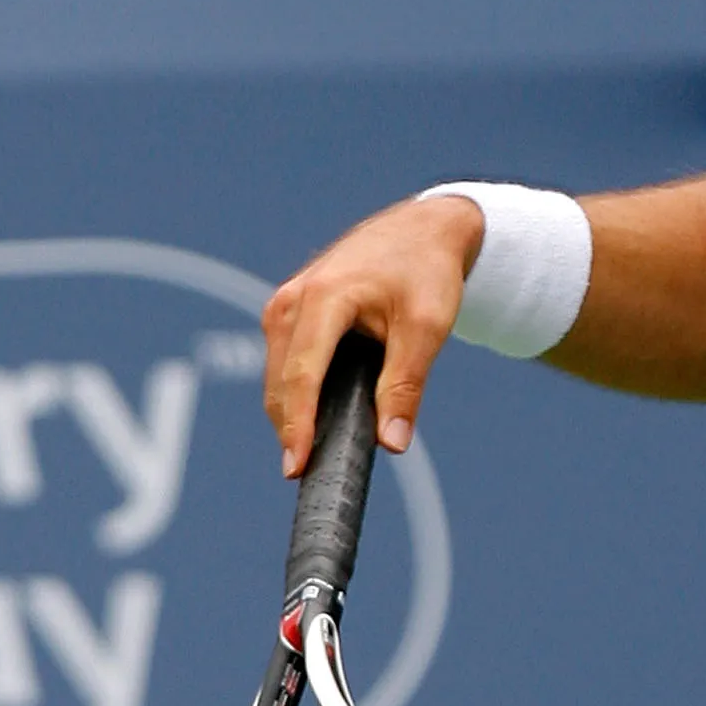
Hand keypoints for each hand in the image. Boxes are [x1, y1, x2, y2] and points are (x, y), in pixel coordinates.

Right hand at [262, 193, 483, 475]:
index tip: (297, 467)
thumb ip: (406, 385)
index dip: (297, 425)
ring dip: (292, 414)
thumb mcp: (427, 328)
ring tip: (316, 453)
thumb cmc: (426, 273)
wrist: (421, 230)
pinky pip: (284, 364)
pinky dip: (296, 394)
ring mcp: (284, 305)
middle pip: (281, 382)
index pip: (301, 375)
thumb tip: (392, 443)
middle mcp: (291, 300)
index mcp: (324, 298)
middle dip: (291, 429)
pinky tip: (317, 421)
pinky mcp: (288, 313)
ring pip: (278, 377)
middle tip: (311, 475)